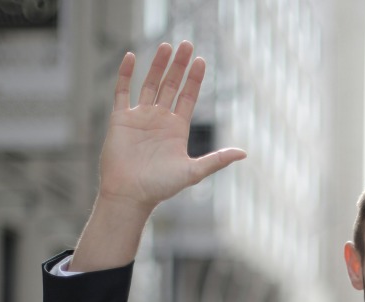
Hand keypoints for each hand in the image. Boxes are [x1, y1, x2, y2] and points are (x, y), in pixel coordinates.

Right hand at [99, 41, 245, 212]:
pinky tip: (131, 57)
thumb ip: (217, 160)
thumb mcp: (193, 172)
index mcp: (177, 129)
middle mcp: (159, 120)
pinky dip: (125, 75)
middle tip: (186, 44)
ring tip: (166, 46)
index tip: (201, 60)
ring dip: (157, 65)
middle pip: (171, 86)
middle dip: (179, 66)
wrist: (130, 194)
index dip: (195, 79)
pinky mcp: (120, 119)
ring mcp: (140, 118)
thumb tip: (244, 153)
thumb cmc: (161, 187)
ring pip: (149, 84)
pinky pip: (122, 92)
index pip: (188, 97)